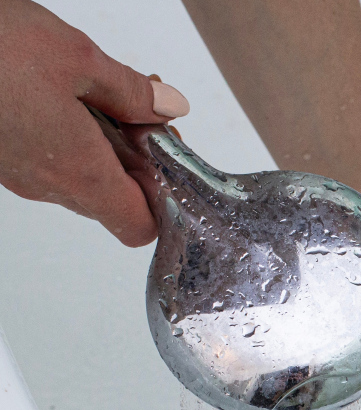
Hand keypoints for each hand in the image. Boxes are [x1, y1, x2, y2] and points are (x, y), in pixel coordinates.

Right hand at [0, 0, 187, 245]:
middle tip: (141, 107)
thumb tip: (168, 107)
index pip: (139, 225)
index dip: (165, 199)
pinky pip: (44, 156)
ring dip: (102, 139)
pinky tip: (63, 88)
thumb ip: (130, 91)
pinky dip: (66, 131)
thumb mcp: (78, 57)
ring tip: (102, 88)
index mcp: (81, 172)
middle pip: (112, 197)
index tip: (169, 155)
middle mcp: (47, 184)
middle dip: (137, 157)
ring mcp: (16, 173)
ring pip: (78, 174)